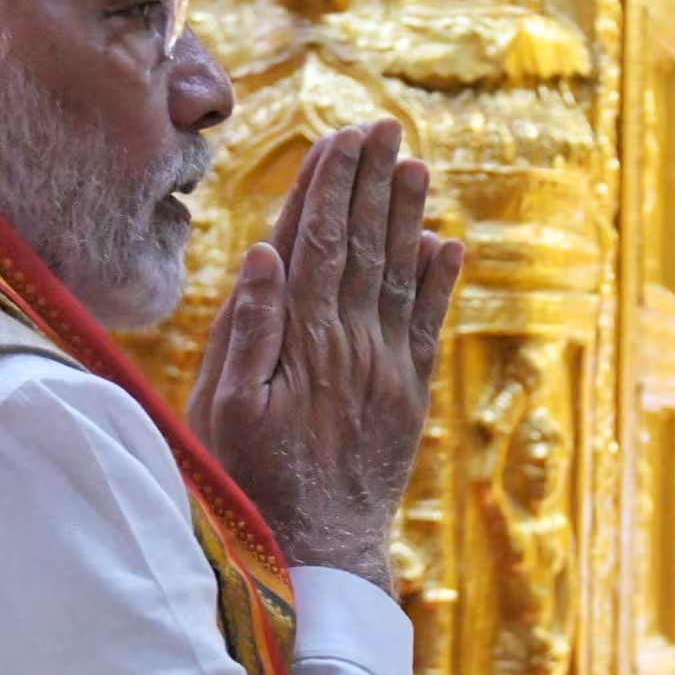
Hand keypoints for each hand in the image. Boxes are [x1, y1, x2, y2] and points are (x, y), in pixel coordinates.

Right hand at [188, 120, 462, 588]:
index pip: (318, 243)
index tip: (342, 137)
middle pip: (364, 246)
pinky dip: (439, 282)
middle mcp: (353, 344)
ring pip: (400, 275)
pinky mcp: (408, 395)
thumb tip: (264, 255)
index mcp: (303, 340)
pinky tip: (447, 243)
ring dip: (407, 217)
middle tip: (387, 127)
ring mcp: (387, 369)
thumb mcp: (227, 408)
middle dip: (373, 183)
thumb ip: (247, 330)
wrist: (319, 547)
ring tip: (416, 165)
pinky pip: (427, 326)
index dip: (330, 186)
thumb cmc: (252, 478)